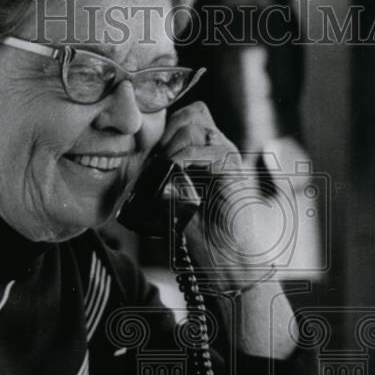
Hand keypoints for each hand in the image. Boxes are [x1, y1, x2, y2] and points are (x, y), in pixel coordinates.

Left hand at [160, 102, 289, 292]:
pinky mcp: (234, 171)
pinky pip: (210, 148)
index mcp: (206, 157)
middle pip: (193, 112)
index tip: (148, 153)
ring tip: (164, 164)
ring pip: (199, 123)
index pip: (184, 119)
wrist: (230, 262)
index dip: (164, 129)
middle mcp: (220, 152)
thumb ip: (162, 184)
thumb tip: (140, 171)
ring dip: (174, 140)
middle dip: (168, 129)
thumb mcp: (174, 205)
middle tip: (156, 157)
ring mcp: (229, 159)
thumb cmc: (204, 239)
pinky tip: (174, 169)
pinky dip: (187, 154)